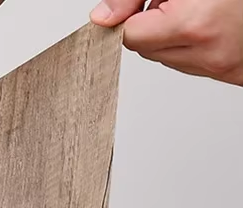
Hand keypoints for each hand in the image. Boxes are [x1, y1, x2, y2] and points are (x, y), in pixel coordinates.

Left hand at [91, 0, 242, 83]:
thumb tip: (102, 17)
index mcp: (195, 24)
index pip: (131, 35)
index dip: (135, 13)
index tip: (146, 2)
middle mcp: (208, 54)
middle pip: (146, 50)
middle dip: (154, 22)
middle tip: (181, 0)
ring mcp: (221, 68)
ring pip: (168, 59)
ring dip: (174, 34)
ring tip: (202, 8)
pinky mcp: (232, 75)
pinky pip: (194, 65)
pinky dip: (195, 44)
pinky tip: (214, 22)